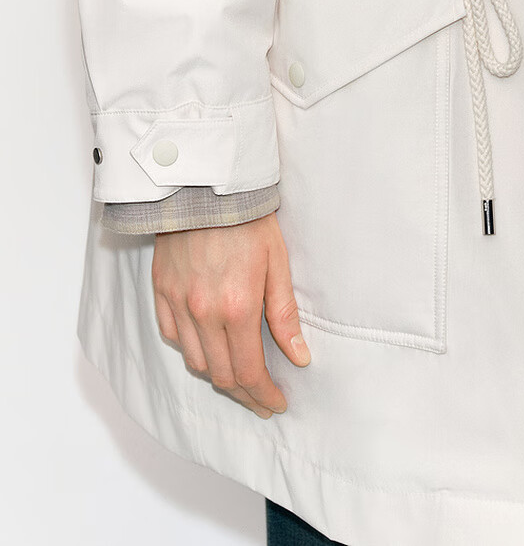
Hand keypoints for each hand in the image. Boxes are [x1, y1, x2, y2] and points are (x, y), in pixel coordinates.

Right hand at [151, 211, 310, 417]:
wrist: (206, 185)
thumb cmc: (248, 219)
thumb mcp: (278, 263)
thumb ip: (284, 315)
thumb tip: (300, 357)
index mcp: (236, 307)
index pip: (248, 371)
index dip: (264, 394)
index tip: (277, 402)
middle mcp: (202, 312)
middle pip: (220, 374)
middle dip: (244, 393)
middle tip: (262, 398)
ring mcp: (177, 302)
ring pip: (194, 360)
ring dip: (217, 375)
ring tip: (238, 378)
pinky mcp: (160, 289)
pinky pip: (171, 335)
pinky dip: (190, 348)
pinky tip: (207, 346)